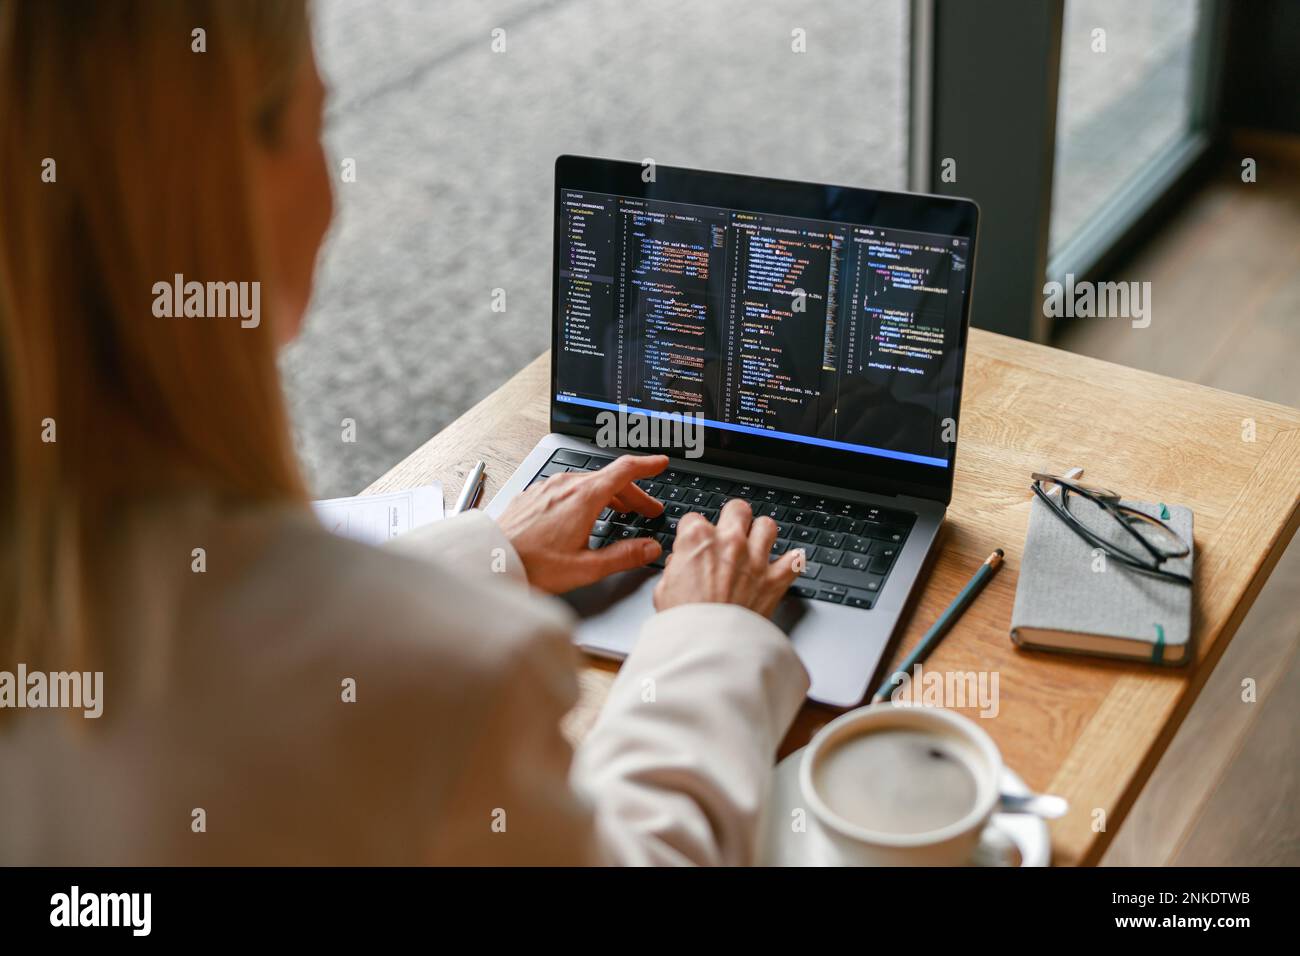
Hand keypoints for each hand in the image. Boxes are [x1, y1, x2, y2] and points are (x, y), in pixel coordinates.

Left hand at [497, 454, 667, 593]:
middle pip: (609, 479)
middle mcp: (565, 485)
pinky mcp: (533, 495)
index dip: (647, 465)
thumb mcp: (586, 567)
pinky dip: (586, 496)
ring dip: (610, 495)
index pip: (625, 470)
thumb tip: (650, 548)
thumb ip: (623, 556)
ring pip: (588, 482)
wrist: (490, 561)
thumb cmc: (533, 566)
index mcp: (584, 497)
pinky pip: (567, 488)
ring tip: (619, 513)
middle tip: (647, 511)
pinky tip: (584, 514)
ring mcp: (547, 487)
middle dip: (633, 493)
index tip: (660, 463)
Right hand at [654, 498, 803, 617]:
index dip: (694, 531)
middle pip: (737, 509)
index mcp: (698, 540)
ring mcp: (755, 559)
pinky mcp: (774, 580)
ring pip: (768, 526)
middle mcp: (730, 543)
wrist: (708, 649)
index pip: (695, 518)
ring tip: (757, 543)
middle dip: (733, 518)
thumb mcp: (663, 590)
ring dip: (762, 533)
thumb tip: (680, 565)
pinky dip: (792, 562)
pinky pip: (794, 560)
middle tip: (730, 531)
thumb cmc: (684, 623)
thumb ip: (675, 569)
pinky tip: (787, 563)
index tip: (695, 542)